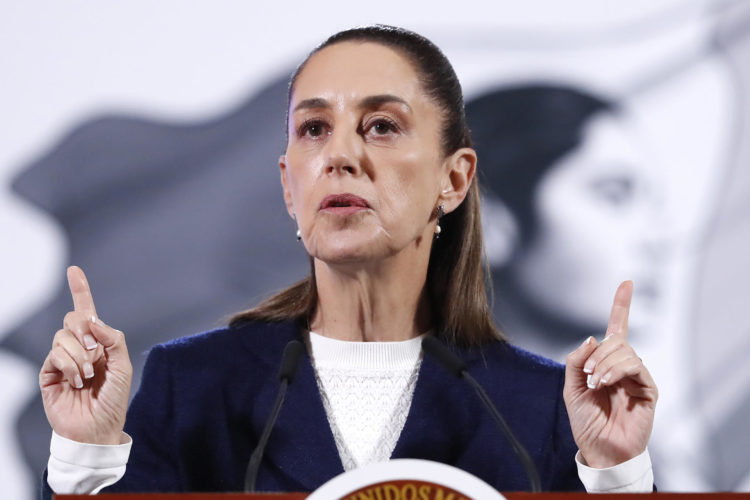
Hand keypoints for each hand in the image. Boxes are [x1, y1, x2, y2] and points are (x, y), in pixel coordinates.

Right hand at [39, 266, 132, 444]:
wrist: (97, 428)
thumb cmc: (113, 399)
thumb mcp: (123, 366)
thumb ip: (114, 339)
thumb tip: (94, 320)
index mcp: (98, 342)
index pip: (87, 311)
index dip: (80, 290)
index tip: (73, 270)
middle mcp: (79, 346)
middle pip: (74, 318)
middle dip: (85, 329)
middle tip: (95, 351)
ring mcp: (62, 359)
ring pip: (63, 336)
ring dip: (80, 355)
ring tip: (89, 376)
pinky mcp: (49, 373)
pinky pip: (55, 355)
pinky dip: (70, 366)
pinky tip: (77, 382)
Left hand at [563, 280, 657, 467]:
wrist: (600, 449)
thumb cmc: (586, 421)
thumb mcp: (570, 388)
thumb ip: (576, 362)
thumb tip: (592, 338)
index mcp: (606, 362)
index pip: (617, 328)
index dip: (621, 305)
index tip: (627, 283)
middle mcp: (624, 366)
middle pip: (617, 341)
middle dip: (598, 354)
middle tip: (587, 376)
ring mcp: (637, 378)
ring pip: (625, 352)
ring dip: (605, 364)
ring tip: (594, 384)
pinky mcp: (648, 390)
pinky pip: (635, 367)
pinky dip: (616, 371)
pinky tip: (604, 384)